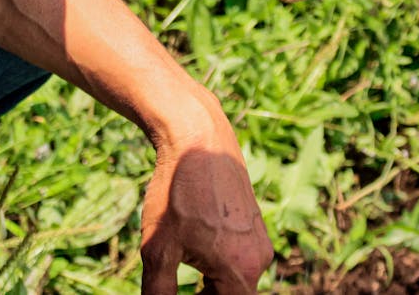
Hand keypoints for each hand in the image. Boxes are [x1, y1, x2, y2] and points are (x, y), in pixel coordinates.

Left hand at [139, 98, 272, 293]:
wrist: (198, 139)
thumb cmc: (177, 193)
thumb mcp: (158, 249)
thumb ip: (159, 292)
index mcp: (240, 272)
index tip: (175, 292)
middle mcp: (259, 259)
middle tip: (172, 283)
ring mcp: (260, 240)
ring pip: (234, 277)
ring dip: (209, 281)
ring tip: (180, 262)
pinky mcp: (254, 224)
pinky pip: (237, 255)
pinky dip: (217, 261)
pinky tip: (192, 242)